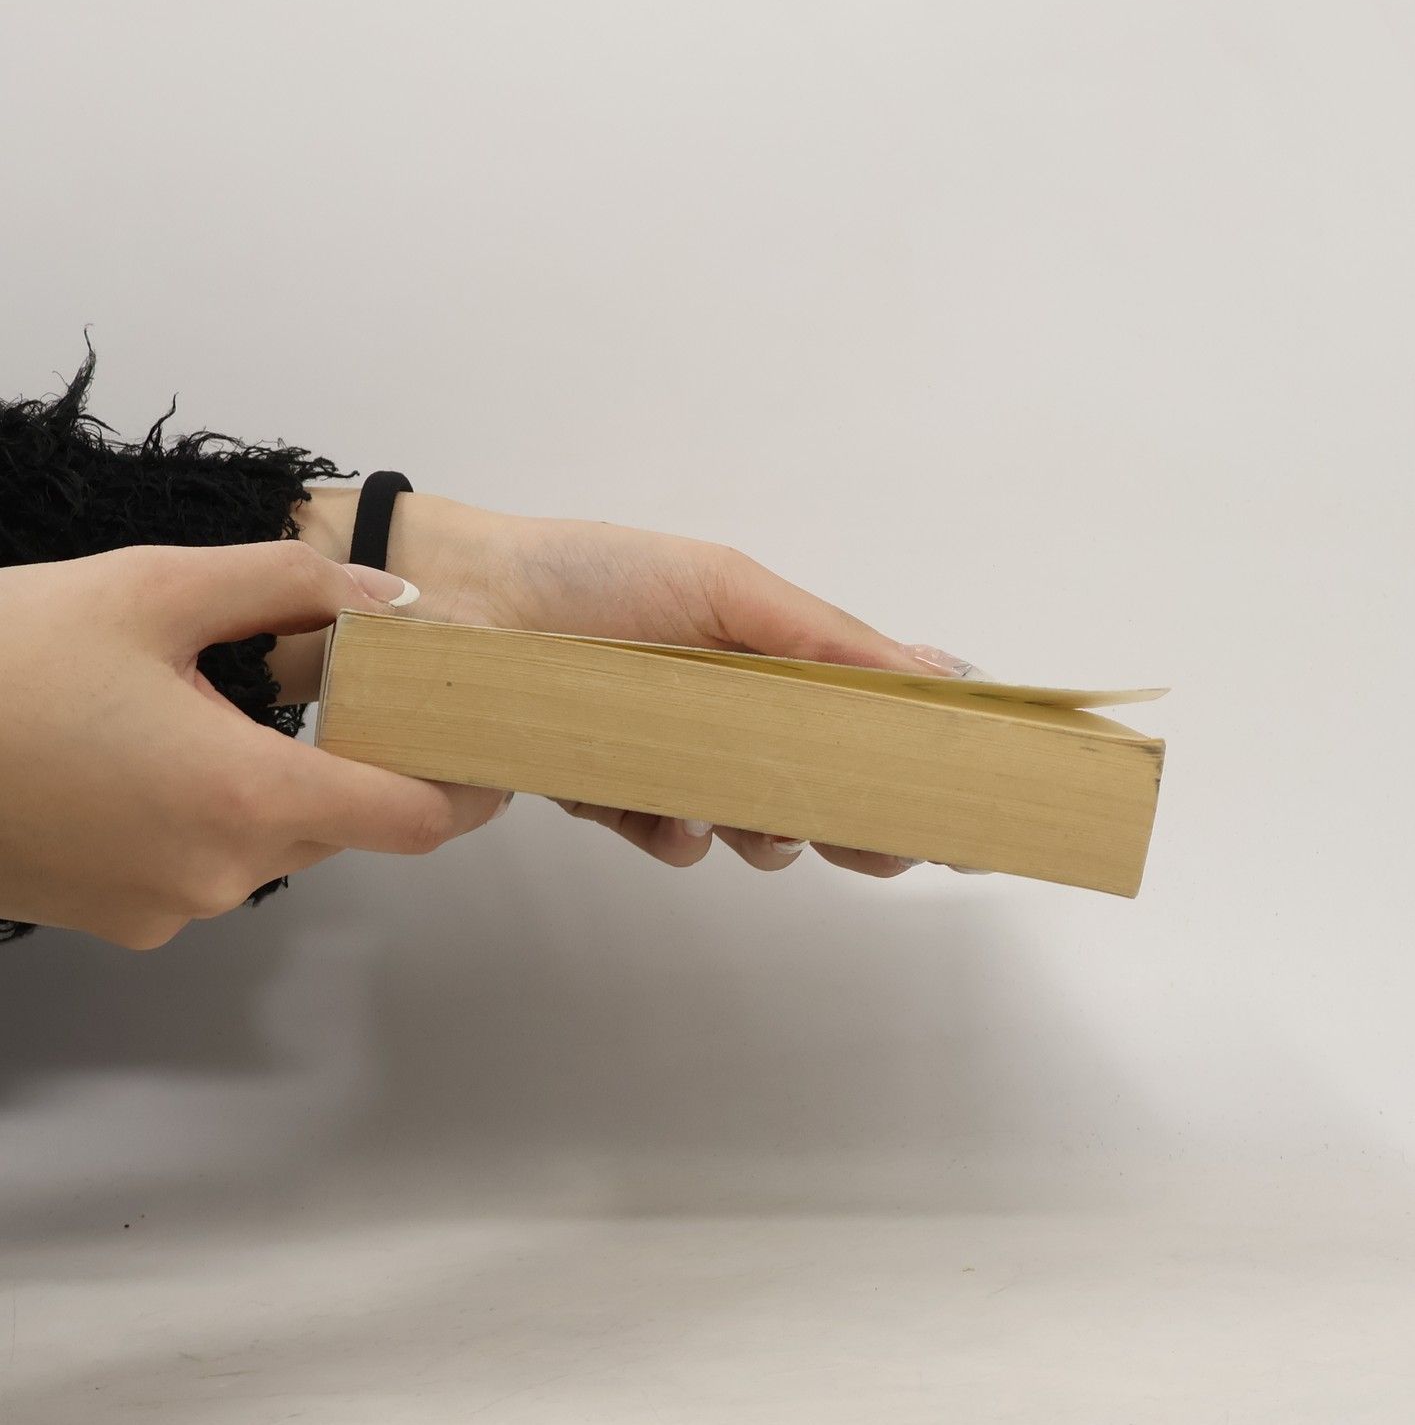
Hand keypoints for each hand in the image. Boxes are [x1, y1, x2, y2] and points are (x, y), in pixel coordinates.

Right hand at [0, 542, 508, 947]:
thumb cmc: (6, 657)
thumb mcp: (156, 588)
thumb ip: (295, 587)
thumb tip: (399, 604)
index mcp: (247, 795)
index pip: (415, 821)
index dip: (467, 787)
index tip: (488, 750)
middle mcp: (221, 872)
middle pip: (347, 824)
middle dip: (361, 761)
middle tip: (355, 689)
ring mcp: (165, 908)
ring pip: (275, 841)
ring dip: (274, 781)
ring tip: (215, 705)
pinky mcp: (116, 921)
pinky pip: (204, 865)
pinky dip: (208, 812)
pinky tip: (152, 751)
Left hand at [285, 493, 973, 878]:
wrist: (448, 608)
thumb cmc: (595, 579)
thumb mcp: (729, 590)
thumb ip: (832, 641)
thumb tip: (945, 672)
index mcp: (771, 657)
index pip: (865, 720)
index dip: (911, 767)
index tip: (956, 816)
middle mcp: (731, 710)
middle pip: (821, 788)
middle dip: (851, 822)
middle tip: (871, 845)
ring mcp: (673, 757)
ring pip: (753, 826)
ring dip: (761, 830)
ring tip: (743, 815)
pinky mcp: (610, 796)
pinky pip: (670, 839)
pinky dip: (675, 835)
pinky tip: (663, 817)